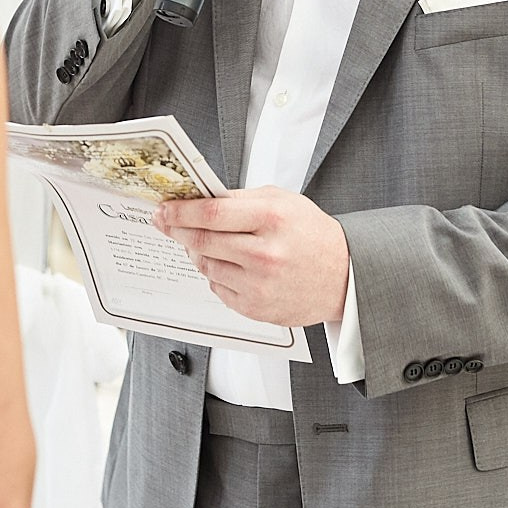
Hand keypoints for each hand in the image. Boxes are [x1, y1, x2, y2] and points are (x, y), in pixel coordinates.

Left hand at [154, 187, 347, 327]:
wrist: (343, 276)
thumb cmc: (312, 235)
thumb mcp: (282, 201)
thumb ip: (241, 199)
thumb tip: (200, 199)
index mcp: (271, 218)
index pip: (211, 213)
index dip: (181, 210)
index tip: (164, 208)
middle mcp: (265, 254)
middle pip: (202, 241)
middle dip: (176, 229)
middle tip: (165, 222)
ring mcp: (260, 285)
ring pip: (206, 266)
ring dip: (196, 252)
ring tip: (203, 242)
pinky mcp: (256, 308)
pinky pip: (218, 288)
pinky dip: (215, 274)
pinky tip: (228, 264)